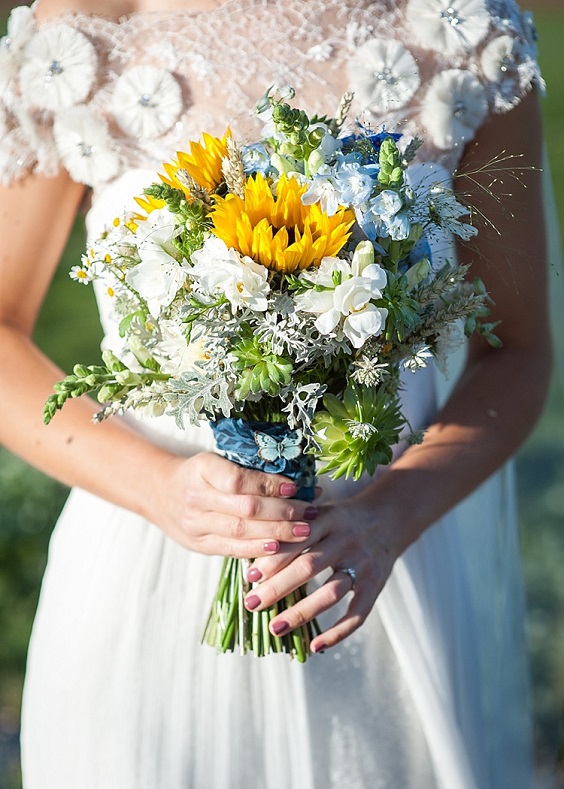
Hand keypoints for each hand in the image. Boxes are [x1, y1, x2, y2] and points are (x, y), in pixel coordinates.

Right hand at [147, 451, 318, 557]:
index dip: (269, 485)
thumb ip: (247, 469)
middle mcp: (196, 497)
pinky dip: (258, 549)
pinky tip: (280, 548)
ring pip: (241, 532)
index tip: (296, 486)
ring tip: (305, 531)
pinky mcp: (199, 545)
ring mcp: (196, 524)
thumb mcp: (215, 460)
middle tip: (312, 511)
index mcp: (202, 468)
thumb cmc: (198, 473)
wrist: (159, 493)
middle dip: (283, 512)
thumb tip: (296, 478)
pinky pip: (232, 549)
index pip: (239, 479)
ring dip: (278, 533)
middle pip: (245, 509)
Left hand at [242, 493, 403, 651]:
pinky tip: (315, 645)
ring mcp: (363, 564)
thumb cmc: (343, 518)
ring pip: (331, 592)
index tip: (250, 576)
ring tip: (275, 627)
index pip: (297, 538)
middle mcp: (347, 540)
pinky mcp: (376, 584)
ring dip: (301, 612)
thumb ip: (294, 528)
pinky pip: (358, 613)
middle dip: (278, 587)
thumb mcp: (321, 512)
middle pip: (309, 566)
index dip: (273, 557)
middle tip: (252, 603)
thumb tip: (255, 558)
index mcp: (329, 518)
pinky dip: (337, 632)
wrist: (391, 517)